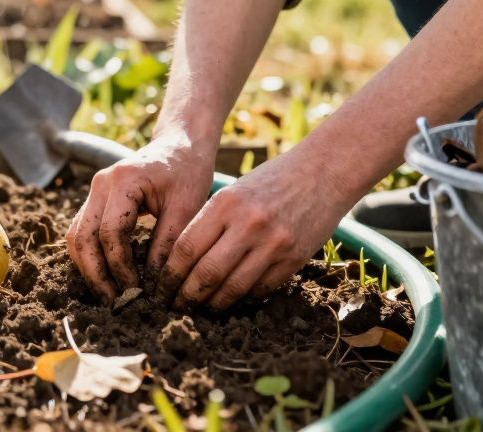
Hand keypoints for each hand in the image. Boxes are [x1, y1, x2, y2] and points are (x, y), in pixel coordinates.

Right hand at [64, 131, 215, 303]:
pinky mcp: (95, 199)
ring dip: (88, 268)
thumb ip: (168, 243)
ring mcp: (93, 190)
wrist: (179, 145)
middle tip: (114, 302)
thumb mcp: (187, 208)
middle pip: (83, 237)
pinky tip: (105, 275)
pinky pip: (82, 231)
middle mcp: (100, 184)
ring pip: (76, 236)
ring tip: (108, 294)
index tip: (136, 290)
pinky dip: (89, 255)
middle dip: (96, 274)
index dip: (120, 267)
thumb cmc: (187, 172)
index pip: (111, 233)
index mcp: (123, 181)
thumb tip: (155, 284)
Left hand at [156, 154, 351, 309]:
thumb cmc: (270, 181)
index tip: (160, 288)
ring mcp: (273, 244)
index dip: (169, 275)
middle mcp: (248, 224)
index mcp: (225, 204)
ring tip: (200, 310)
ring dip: (213, 304)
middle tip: (174, 308)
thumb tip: (181, 262)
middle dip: (185, 296)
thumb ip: (210, 223)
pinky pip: (261, 290)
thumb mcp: (233, 192)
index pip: (186, 248)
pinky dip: (243, 299)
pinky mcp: (294, 259)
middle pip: (206, 274)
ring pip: (233, 288)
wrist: (323, 172)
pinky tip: (232, 301)